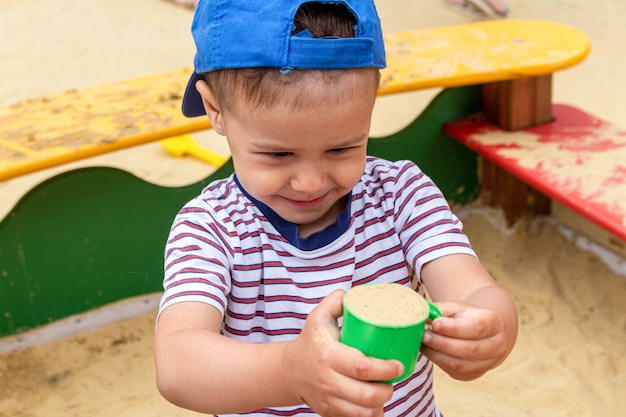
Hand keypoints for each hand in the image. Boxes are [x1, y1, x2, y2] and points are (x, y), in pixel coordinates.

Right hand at [284, 290, 402, 416]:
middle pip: (367, 395)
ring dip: (380, 404)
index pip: (363, 368)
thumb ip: (338, 301)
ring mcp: (328, 399)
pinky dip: (370, 414)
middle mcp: (327, 380)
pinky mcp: (329, 412)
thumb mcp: (319, 316)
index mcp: (328, 355)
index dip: (386, 369)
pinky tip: (375, 403)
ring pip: (364, 413)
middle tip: (393, 378)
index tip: (399, 365)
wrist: (290, 370)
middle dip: (388, 390)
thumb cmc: (311, 340)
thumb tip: (359, 294)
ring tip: (384, 391)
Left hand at [421, 301, 509, 380]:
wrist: (481, 333)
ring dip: (438, 354)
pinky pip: (453, 371)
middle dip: (443, 343)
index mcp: (494, 323)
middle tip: (424, 335)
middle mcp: (496, 345)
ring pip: (460, 364)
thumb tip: (423, 317)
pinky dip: (438, 361)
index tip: (435, 324)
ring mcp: (487, 363)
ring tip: (423, 342)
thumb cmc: (465, 317)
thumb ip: (441, 311)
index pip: (476, 328)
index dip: (454, 328)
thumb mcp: (456, 307)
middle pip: (469, 349)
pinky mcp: (473, 374)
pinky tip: (429, 350)